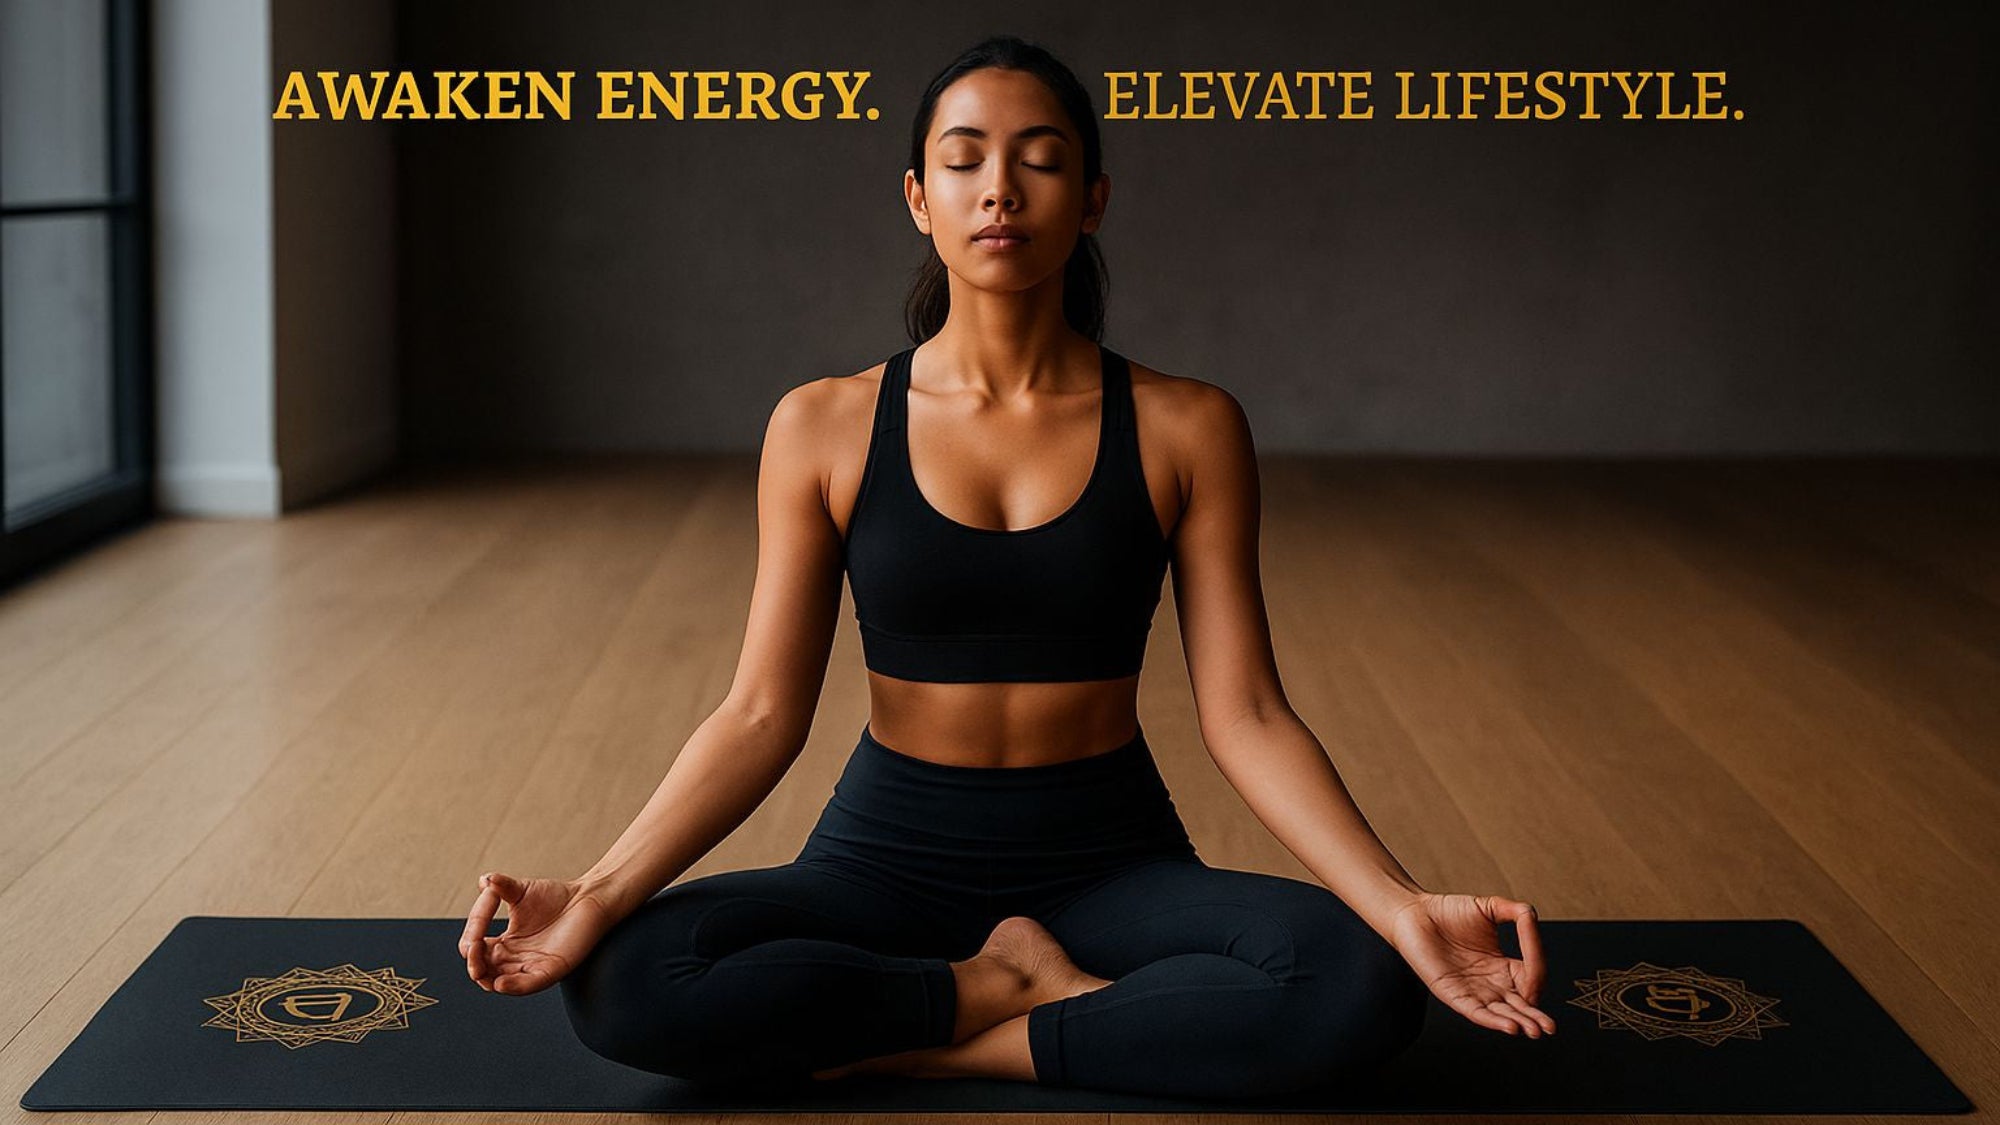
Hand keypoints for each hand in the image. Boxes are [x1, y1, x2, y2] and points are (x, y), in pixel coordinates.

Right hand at [458, 872, 619, 995]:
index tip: (474, 931)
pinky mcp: (552, 970)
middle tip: (472, 950)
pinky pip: (529, 985)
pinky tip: (500, 982)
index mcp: (505, 943)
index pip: (476, 949)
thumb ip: (501, 887)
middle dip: (473, 964)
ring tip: (478, 968)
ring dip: (487, 977)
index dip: (471, 941)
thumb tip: (484, 880)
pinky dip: (513, 987)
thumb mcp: (521, 890)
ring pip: (502, 982)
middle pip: (484, 971)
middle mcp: (516, 959)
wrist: (589, 898)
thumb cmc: (556, 896)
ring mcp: (533, 966)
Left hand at [1389, 891, 1555, 1037]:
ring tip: (1534, 1030)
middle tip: (1549, 1028)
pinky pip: (1476, 1012)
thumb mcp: (1491, 908)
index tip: (1538, 972)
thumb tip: (1533, 917)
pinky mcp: (1453, 995)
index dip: (1538, 977)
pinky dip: (1493, 1021)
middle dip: (1536, 1017)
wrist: (1415, 912)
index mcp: (1503, 966)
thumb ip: (1517, 912)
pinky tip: (1510, 1026)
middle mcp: (1491, 983)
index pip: (1530, 978)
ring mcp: (1472, 991)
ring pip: (1502, 1013)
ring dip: (1519, 1022)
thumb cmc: (1449, 911)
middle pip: (1520, 1005)